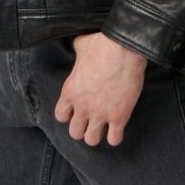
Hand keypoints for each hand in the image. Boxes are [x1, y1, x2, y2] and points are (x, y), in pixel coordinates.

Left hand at [53, 32, 147, 146]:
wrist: (124, 48)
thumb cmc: (101, 44)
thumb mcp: (81, 45)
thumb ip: (77, 52)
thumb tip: (79, 47)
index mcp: (70, 91)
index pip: (60, 116)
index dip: (68, 114)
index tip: (76, 109)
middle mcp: (82, 106)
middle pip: (75, 133)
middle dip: (82, 127)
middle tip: (90, 119)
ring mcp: (100, 113)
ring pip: (92, 140)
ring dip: (96, 134)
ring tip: (103, 126)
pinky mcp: (119, 117)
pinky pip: (114, 139)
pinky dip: (115, 136)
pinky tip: (117, 127)